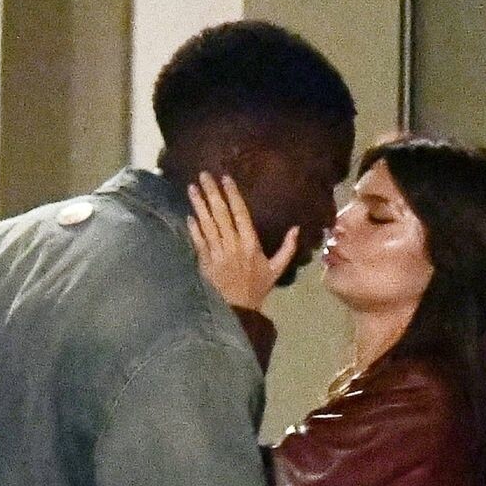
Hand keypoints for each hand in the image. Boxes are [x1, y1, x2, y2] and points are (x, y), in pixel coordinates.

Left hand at [187, 172, 298, 310]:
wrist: (238, 310)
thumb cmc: (257, 288)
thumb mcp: (276, 269)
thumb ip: (287, 248)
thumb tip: (297, 228)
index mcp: (250, 244)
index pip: (240, 213)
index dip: (232, 195)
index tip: (225, 179)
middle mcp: (233, 245)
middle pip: (221, 214)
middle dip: (212, 193)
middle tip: (203, 174)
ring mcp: (217, 254)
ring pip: (207, 224)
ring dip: (199, 205)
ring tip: (191, 188)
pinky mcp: (205, 263)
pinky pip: (198, 241)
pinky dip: (193, 228)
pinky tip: (189, 215)